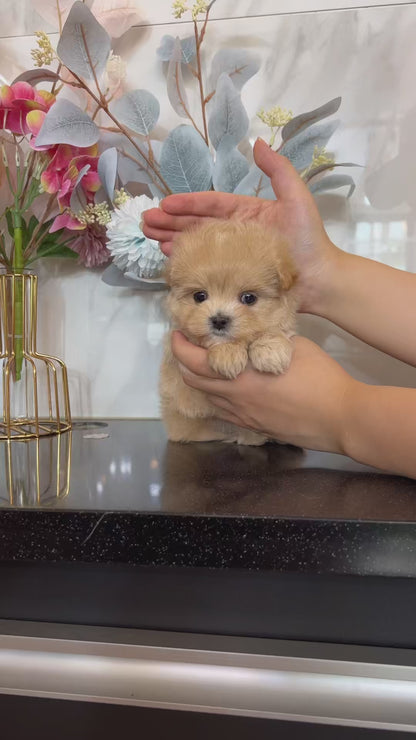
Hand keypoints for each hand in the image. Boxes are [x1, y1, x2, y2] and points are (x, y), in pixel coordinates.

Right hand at [142, 138, 339, 312]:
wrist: (320, 280)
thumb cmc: (309, 240)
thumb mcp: (296, 199)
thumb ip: (278, 170)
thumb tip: (256, 142)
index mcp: (246, 213)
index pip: (211, 205)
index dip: (187, 203)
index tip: (164, 204)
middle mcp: (235, 232)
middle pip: (196, 223)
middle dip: (169, 221)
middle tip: (145, 222)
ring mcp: (232, 255)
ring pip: (195, 243)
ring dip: (171, 239)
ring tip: (149, 237)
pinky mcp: (231, 275)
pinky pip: (203, 265)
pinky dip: (185, 259)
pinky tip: (168, 256)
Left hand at [171, 331, 354, 453]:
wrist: (340, 418)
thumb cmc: (321, 378)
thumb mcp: (293, 345)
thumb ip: (267, 340)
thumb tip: (254, 334)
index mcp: (240, 375)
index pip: (194, 361)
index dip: (180, 346)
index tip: (179, 333)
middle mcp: (235, 398)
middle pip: (193, 381)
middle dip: (185, 361)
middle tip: (191, 345)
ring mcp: (244, 416)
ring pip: (208, 398)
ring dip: (202, 380)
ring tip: (211, 363)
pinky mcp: (256, 427)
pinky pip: (226, 411)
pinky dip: (219, 396)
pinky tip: (231, 386)